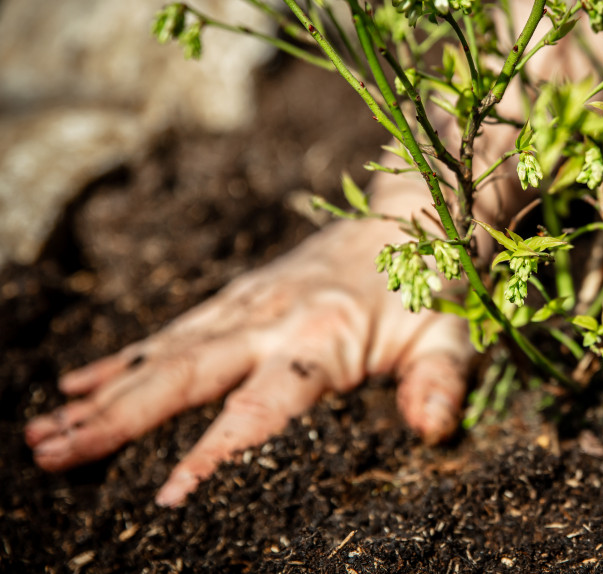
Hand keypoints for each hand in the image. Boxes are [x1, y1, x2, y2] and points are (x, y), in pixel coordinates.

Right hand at [25, 216, 469, 505]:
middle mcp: (270, 318)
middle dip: (117, 419)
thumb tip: (432, 431)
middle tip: (54, 454)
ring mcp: (247, 304)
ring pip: (163, 354)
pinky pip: (173, 331)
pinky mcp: (238, 296)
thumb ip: (440, 383)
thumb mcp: (451, 335)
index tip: (169, 495)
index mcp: (322, 338)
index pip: (260, 407)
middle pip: (183, 376)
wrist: (414, 214)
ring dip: (102, 393)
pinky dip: (123, 358)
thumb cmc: (433, 282)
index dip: (214, 452)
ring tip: (44, 432)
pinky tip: (79, 383)